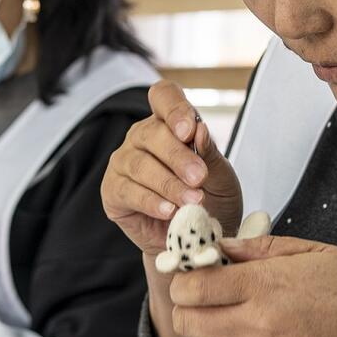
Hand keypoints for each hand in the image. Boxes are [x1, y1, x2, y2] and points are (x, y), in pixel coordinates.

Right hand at [101, 81, 242, 255]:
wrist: (197, 240)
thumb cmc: (211, 202)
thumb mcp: (222, 178)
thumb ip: (210, 154)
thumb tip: (199, 130)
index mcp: (169, 124)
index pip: (164, 96)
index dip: (174, 109)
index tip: (190, 131)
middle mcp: (142, 138)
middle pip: (151, 133)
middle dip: (178, 156)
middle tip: (199, 178)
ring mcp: (124, 163)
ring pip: (139, 164)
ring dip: (168, 184)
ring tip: (192, 200)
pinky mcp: (113, 191)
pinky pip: (128, 191)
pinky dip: (151, 201)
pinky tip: (169, 211)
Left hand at [167, 235, 336, 336]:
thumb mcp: (314, 253)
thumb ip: (260, 248)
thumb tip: (220, 246)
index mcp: (264, 286)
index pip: (192, 287)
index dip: (185, 278)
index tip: (195, 274)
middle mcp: (257, 327)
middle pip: (186, 321)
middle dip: (189, 307)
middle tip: (207, 299)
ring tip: (228, 326)